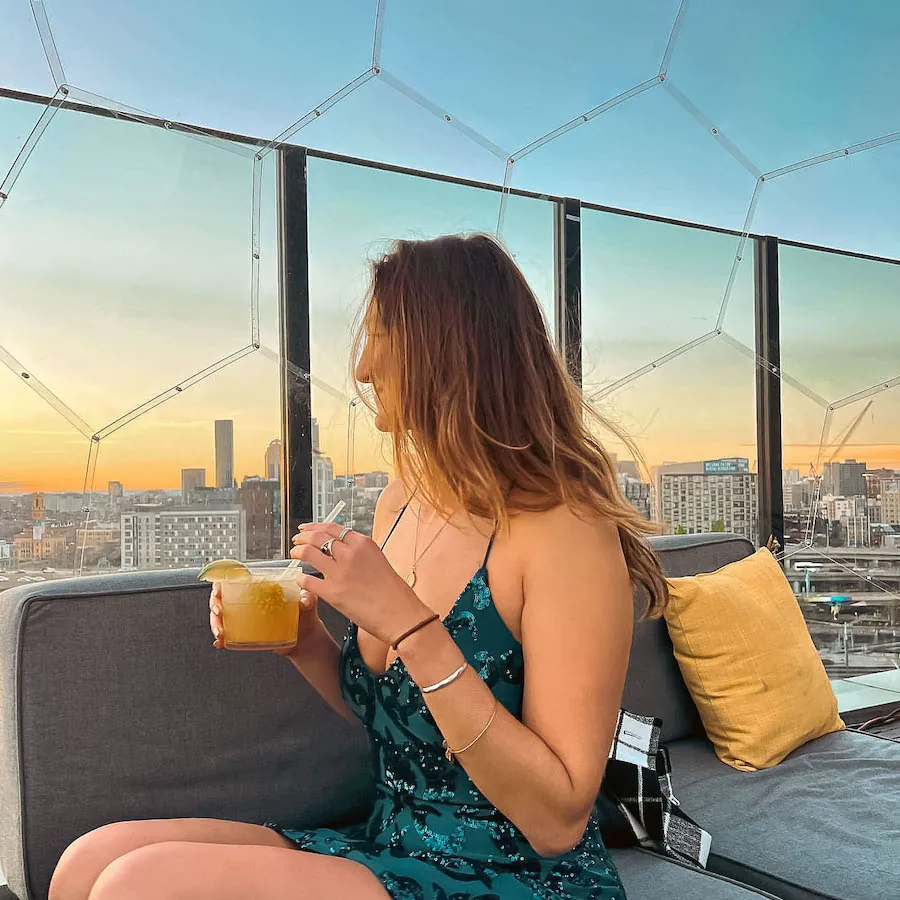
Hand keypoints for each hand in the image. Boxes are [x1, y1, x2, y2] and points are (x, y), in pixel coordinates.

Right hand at [208, 581, 322, 655]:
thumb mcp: (308, 602)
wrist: (306, 638)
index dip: (222, 582)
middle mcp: (249, 602)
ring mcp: (246, 618)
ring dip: (215, 624)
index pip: (235, 580)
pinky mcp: (246, 633)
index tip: (219, 588)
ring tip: (220, 632)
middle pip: (222, 598)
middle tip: (218, 612)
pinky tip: (221, 643)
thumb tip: (304, 600)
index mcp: (260, 589)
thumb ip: (308, 597)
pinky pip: (229, 635)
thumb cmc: (305, 614)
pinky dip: (222, 639)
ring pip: (221, 617)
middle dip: (214, 604)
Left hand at [290, 522, 428, 644]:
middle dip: (303, 537)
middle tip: (296, 540)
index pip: (333, 528)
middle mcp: (350, 553)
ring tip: (294, 554)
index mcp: (363, 543)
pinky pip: (308, 580)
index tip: (307, 529)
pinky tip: (299, 578)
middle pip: (317, 537)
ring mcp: (339, 572)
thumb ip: (359, 553)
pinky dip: (300, 577)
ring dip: (297, 552)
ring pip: (308, 553)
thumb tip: (341, 551)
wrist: (400, 614)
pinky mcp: (332, 592)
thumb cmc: (394, 592)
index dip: (315, 527)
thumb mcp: (378, 561)